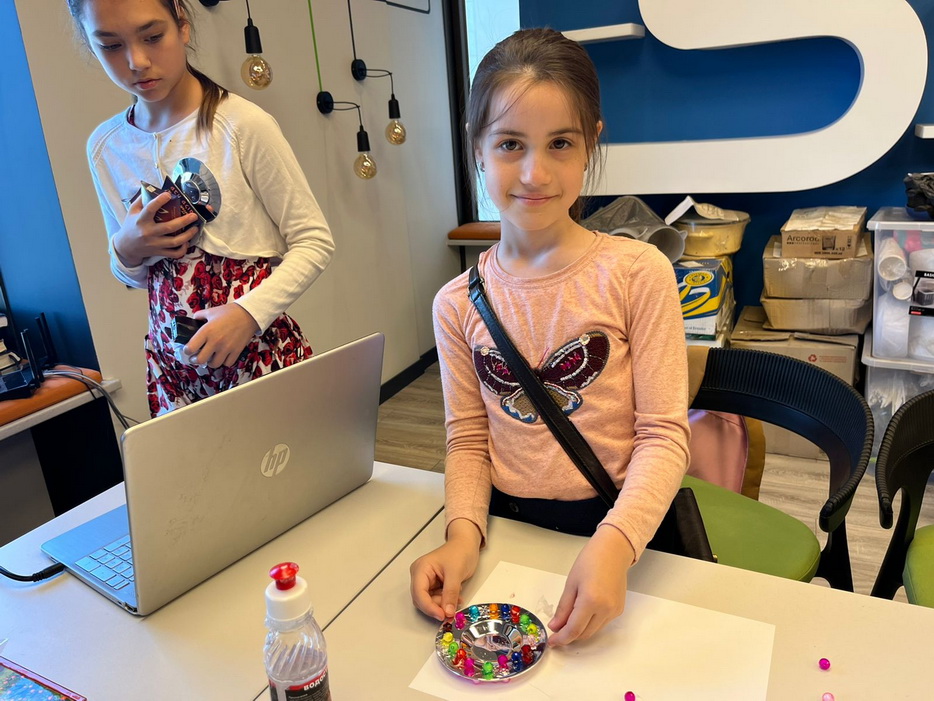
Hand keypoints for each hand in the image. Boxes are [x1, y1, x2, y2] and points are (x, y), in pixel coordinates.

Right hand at [113, 192, 200, 265]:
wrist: (126, 247)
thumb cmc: (131, 226)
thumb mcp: (132, 211)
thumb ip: (141, 200)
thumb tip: (153, 189)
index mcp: (141, 220)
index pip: (150, 210)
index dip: (159, 201)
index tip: (168, 194)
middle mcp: (148, 233)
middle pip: (169, 227)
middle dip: (184, 221)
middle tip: (194, 215)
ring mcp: (154, 244)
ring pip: (174, 242)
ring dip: (188, 235)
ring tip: (196, 228)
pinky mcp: (159, 252)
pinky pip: (174, 254)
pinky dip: (183, 249)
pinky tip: (187, 242)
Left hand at [186, 304, 259, 367]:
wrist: (248, 314)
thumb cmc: (230, 312)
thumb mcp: (211, 311)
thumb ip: (199, 316)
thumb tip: (193, 321)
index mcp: (206, 331)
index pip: (190, 348)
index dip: (187, 351)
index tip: (188, 350)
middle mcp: (215, 342)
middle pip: (200, 360)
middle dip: (195, 360)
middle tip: (196, 357)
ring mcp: (226, 348)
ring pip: (214, 364)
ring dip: (210, 362)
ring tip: (210, 357)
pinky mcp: (236, 351)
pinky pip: (227, 363)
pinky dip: (224, 362)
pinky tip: (223, 356)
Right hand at [410, 519, 481, 620]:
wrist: (467, 545)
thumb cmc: (460, 551)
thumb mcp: (456, 573)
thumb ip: (451, 593)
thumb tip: (448, 611)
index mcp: (421, 568)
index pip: (419, 592)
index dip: (429, 606)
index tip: (442, 615)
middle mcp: (420, 575)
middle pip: (421, 599)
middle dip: (436, 607)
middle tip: (450, 612)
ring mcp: (426, 581)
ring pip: (429, 601)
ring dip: (442, 605)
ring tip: (456, 601)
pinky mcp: (434, 585)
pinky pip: (436, 599)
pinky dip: (445, 602)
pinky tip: (455, 599)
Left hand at [547, 525, 633, 645]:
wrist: (613, 552)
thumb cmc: (589, 562)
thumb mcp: (571, 584)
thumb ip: (563, 608)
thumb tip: (555, 626)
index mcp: (590, 601)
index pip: (574, 630)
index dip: (561, 639)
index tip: (551, 642)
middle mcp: (605, 610)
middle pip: (584, 634)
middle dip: (569, 636)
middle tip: (556, 631)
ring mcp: (614, 611)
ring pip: (593, 631)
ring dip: (579, 631)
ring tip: (568, 620)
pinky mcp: (619, 610)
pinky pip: (601, 623)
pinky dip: (590, 623)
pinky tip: (582, 613)